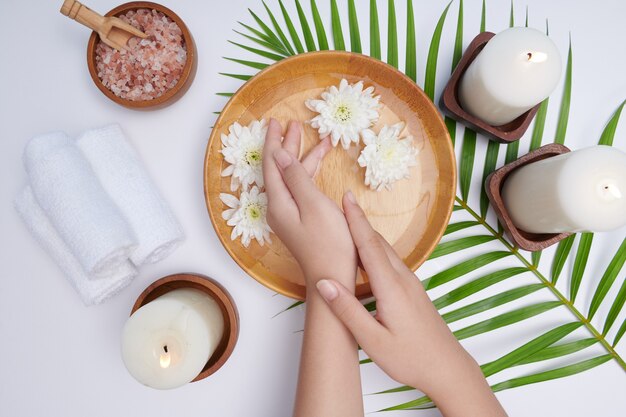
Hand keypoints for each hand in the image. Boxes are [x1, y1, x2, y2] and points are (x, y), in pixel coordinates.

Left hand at [262, 119, 357, 287]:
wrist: (333, 277)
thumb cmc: (329, 242)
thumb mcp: (313, 205)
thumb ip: (296, 178)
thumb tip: (278, 156)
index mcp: (278, 203)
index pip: (271, 165)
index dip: (274, 142)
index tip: (276, 122)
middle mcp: (279, 208)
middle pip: (280, 170)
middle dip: (288, 146)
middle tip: (293, 124)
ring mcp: (289, 215)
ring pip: (293, 179)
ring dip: (303, 159)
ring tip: (317, 139)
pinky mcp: (301, 220)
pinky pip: (301, 190)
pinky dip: (309, 175)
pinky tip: (319, 165)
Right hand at [315, 192, 506, 415]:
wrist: (448, 368)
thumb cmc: (411, 359)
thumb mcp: (373, 340)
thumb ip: (348, 311)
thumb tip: (324, 283)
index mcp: (392, 288)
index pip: (369, 245)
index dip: (355, 220)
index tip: (346, 197)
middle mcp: (403, 279)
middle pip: (377, 242)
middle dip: (359, 221)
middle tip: (342, 203)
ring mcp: (411, 284)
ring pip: (386, 251)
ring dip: (367, 234)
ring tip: (350, 223)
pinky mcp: (413, 291)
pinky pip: (391, 262)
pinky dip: (375, 250)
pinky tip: (367, 256)